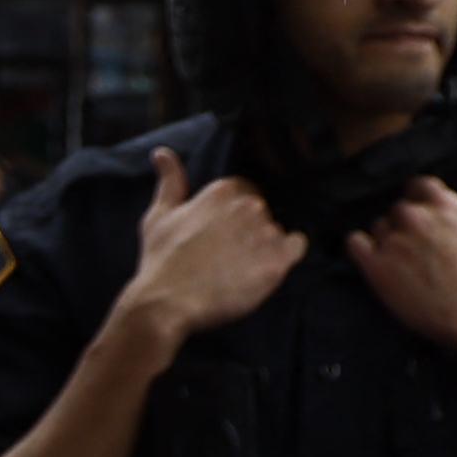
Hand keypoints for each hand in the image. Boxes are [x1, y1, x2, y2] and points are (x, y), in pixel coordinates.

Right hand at [112, 146, 304, 345]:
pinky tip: (262, 270)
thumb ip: (171, 181)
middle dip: (249, 232)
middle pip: (263, 214)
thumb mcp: (159, 215)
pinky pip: (297, 248)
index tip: (221, 236)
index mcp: (224, 191)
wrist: (166, 303)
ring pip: (278, 232)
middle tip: (226, 257)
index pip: (247, 193)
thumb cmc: (160, 262)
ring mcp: (265, 233)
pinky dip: (285, 257)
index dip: (234, 217)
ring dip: (264, 248)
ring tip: (239, 269)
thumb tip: (162, 152)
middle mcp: (249, 206)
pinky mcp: (278, 261)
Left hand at [348, 150, 456, 363]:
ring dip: (388, 240)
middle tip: (422, 251)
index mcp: (444, 204)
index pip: (418, 186)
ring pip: (378, 227)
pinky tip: (376, 262)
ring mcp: (393, 242)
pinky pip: (355, 244)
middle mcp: (415, 217)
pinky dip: (361, 249)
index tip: (429, 222)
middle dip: (407, 225)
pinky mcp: (376, 269)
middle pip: (398, 209)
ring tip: (408, 265)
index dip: (422, 203)